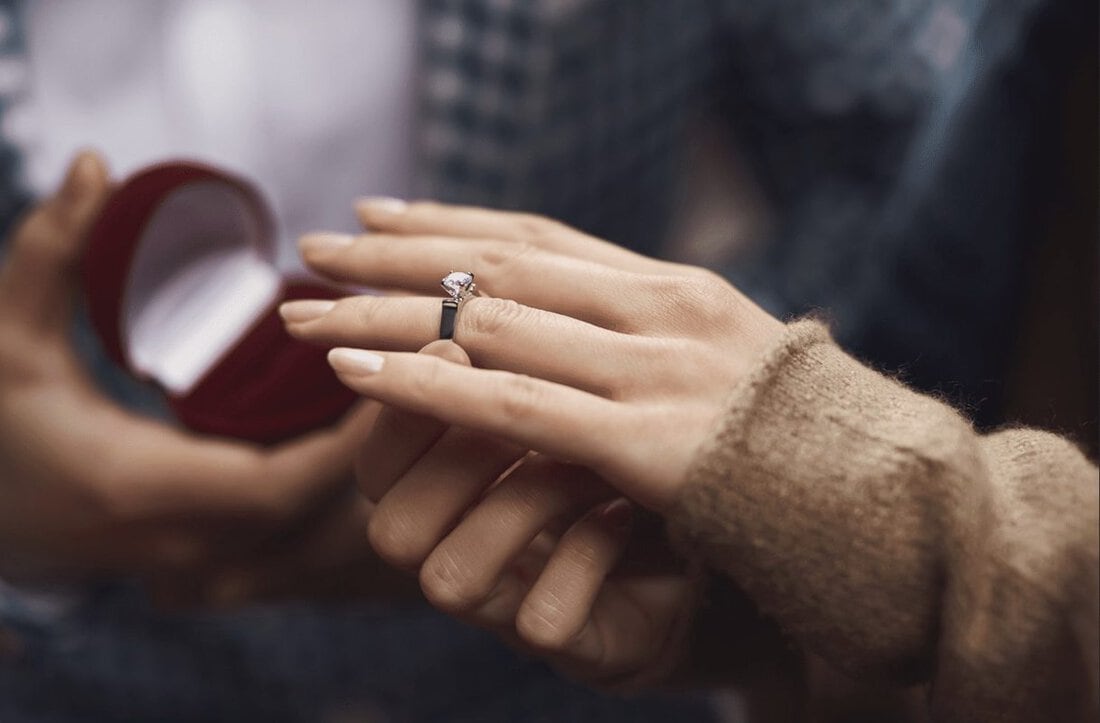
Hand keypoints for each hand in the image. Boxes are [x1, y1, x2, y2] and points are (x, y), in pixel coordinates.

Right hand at [0, 153, 408, 604]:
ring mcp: (191, 564)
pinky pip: (286, 533)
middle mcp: (180, 546)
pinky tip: (362, 426)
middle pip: (318, 516)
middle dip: (383, 449)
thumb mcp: (2, 335)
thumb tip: (91, 162)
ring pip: (308, 534)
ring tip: (423, 392)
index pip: (287, 485)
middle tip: (441, 369)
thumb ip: (48, 249)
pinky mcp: (197, 559)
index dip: (358, 436)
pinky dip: (330, 484)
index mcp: (144, 492)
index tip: (411, 366)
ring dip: (367, 470)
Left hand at [282, 200, 783, 511]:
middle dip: (395, 256)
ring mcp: (656, 370)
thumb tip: (591, 332)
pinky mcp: (648, 444)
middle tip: (315, 247)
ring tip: (303, 314)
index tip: (379, 216)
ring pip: (488, 325)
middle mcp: (661, 309)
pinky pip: (510, 406)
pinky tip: (357, 375)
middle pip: (497, 264)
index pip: (538, 236)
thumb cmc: (804, 449)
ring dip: (384, 316)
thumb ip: (657, 344)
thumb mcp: (727, 369)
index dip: (450, 222)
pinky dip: (424, 384)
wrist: (893, 508)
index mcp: (677, 288)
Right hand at [352, 340, 703, 687]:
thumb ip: (515, 345)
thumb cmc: (626, 449)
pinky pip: (542, 618)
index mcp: (441, 488)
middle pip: (392, 527)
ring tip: (590, 455)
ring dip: (520, 501)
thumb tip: (464, 259)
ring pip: (449, 578)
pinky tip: (624, 514)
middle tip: (516, 402)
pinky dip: (584, 556)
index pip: (375, 462)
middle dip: (455, 456)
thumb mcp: (572, 390)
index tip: (456, 338)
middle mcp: (458, 548)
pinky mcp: (568, 640)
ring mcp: (507, 603)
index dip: (404, 407)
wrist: (698, 541)